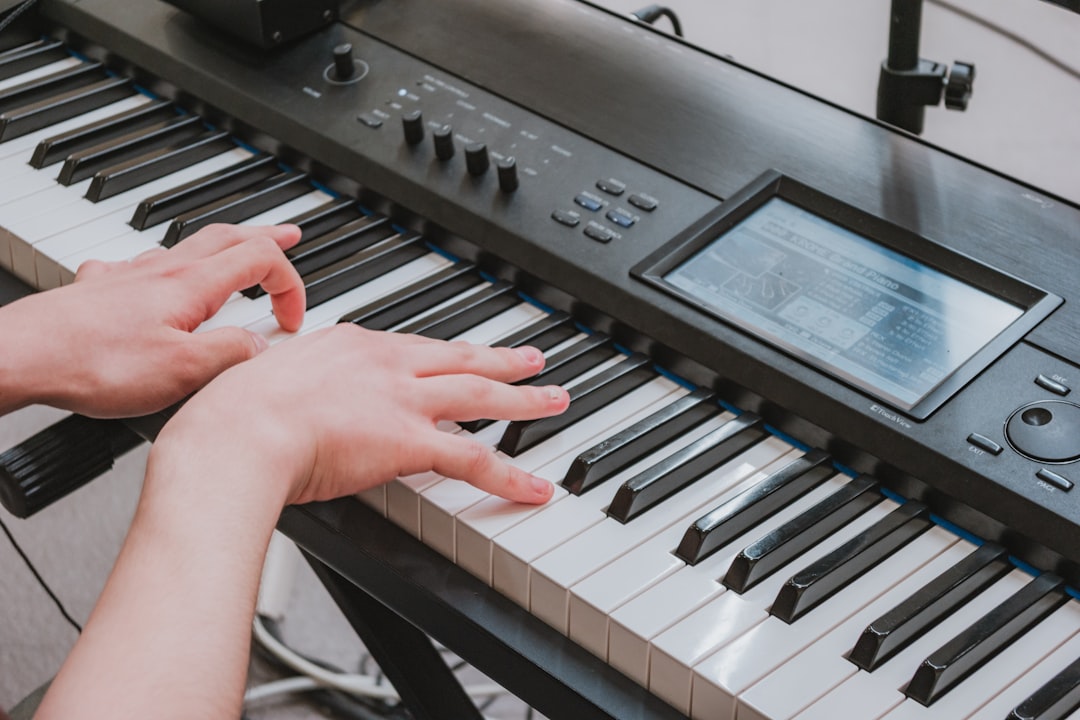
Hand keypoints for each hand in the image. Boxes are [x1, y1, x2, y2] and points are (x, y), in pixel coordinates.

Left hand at [0, 223, 303, 417]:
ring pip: (188, 247)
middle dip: (265, 236)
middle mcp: (162, 271)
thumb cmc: (95, 363)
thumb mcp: (183, 371)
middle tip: (290, 236)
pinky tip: (154, 279)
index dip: (289, 285)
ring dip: (223, 247)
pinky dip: (167, 267)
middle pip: (227, 237)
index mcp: (191, 286)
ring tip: (235, 253)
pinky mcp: (101, 290)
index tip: (292, 320)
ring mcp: (130, 276)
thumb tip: (261, 346)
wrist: (22, 356)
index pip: (260, 262)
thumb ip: (231, 354)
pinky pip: (142, 265)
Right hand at [155, 324, 570, 504]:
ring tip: (553, 399)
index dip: (443, 353)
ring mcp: (402, 399)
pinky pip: (474, 460)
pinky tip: (534, 488)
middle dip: (500, 360)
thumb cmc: (234, 412)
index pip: (411, 347)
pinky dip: (510, 476)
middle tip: (531, 359)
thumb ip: (290, 383)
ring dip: (523, 400)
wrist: (238, 430)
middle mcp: (385, 363)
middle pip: (459, 358)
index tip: (460, 355)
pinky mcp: (410, 439)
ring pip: (481, 396)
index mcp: (350, 344)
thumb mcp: (264, 378)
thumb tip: (281, 393)